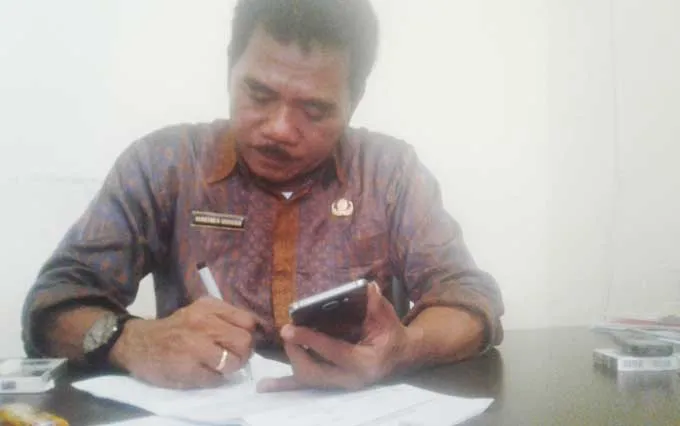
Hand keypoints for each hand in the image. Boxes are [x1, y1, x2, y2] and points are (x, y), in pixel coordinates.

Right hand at [110, 297, 258, 388]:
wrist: (138, 343)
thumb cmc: (175, 328)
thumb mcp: (199, 311)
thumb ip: (225, 318)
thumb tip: (252, 333)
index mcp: (209, 307)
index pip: (248, 321)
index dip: (249, 334)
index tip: (240, 341)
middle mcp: (204, 323)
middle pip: (245, 341)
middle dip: (244, 353)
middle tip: (233, 357)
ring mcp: (195, 346)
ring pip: (234, 362)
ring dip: (230, 369)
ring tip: (218, 366)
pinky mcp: (188, 368)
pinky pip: (216, 379)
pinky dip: (214, 380)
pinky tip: (204, 374)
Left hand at [257, 282, 416, 391]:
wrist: (400, 358)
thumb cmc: (391, 335)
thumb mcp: (387, 317)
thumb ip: (376, 304)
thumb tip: (365, 287)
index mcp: (365, 363)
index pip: (334, 352)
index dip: (311, 340)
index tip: (290, 327)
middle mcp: (351, 380)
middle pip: (314, 372)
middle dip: (296, 351)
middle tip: (286, 330)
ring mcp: (340, 385)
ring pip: (308, 380)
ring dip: (291, 362)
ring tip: (283, 340)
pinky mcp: (331, 384)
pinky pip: (306, 387)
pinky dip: (284, 386)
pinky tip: (264, 386)